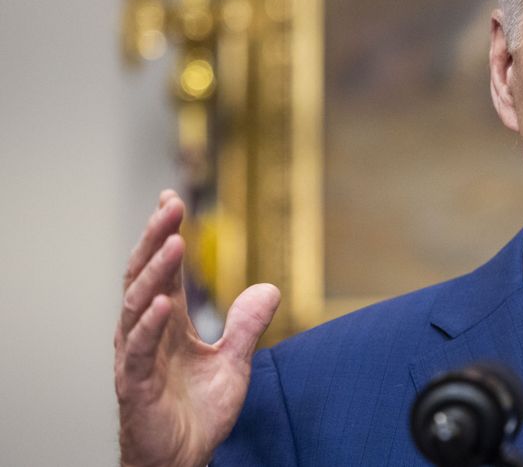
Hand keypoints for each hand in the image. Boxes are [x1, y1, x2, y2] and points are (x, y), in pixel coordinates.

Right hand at [114, 190, 280, 466]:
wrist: (183, 460)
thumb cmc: (198, 413)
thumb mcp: (233, 362)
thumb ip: (247, 325)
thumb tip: (270, 287)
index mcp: (167, 324)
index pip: (162, 270)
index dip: (164, 235)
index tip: (171, 199)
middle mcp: (147, 333)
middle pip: (145, 276)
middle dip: (155, 239)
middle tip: (169, 205)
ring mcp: (137, 358)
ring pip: (137, 305)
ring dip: (155, 272)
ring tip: (171, 241)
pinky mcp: (135, 385)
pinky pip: (138, 351)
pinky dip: (149, 325)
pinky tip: (162, 303)